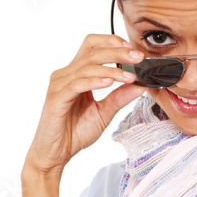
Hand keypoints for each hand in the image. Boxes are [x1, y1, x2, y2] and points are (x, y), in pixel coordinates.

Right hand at [24, 33, 145, 175]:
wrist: (56, 154)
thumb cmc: (74, 132)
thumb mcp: (104, 113)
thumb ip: (119, 98)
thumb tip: (140, 85)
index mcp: (76, 74)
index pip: (92, 46)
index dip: (112, 42)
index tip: (133, 50)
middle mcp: (66, 75)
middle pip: (92, 52)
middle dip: (117, 52)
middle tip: (137, 57)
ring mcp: (59, 85)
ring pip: (87, 67)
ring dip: (111, 70)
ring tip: (129, 76)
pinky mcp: (56, 98)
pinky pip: (76, 84)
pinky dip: (94, 81)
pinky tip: (109, 83)